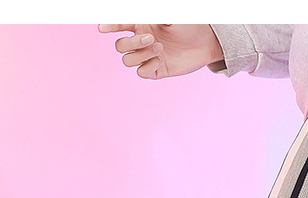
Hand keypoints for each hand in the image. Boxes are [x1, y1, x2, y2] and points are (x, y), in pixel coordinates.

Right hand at [97, 24, 222, 79]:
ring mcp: (148, 56)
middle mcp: (141, 40)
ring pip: (127, 60)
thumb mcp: (170, 16)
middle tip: (152, 39)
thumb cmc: (188, 24)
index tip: (102, 28)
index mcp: (141, 24)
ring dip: (142, 54)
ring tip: (160, 48)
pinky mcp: (156, 70)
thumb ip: (153, 15)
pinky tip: (162, 60)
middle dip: (133, 43)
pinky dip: (148, 66)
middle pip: (120, 46)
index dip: (109, 26)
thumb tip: (138, 18)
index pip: (118, 25)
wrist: (205, 42)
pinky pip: (141, 73)